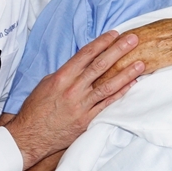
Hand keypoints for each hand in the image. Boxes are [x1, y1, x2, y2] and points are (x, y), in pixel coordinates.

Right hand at [5, 30, 143, 169]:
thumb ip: (65, 74)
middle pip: (100, 65)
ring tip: (141, 63)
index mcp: (62, 77)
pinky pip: (107, 104)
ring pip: (108, 85)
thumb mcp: (46, 84)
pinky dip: (120, 93)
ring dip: (126, 73)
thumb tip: (81, 65)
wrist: (30, 136)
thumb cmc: (36, 109)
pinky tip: (132, 84)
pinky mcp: (87, 120)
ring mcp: (82, 105)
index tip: (114, 34)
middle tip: (133, 40)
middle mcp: (73, 89)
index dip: (102, 42)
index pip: (86, 54)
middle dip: (118, 50)